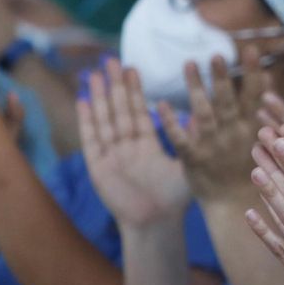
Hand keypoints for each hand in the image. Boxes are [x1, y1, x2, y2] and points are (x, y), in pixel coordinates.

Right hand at [78, 59, 189, 228]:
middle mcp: (126, 147)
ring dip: (99, 97)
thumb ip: (190, 140)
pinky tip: (82, 101)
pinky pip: (91, 139)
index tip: (132, 68)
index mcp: (146, 145)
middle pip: (118, 110)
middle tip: (111, 60)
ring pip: (103, 120)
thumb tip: (201, 114)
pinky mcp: (98, 167)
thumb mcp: (185, 165)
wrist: (156, 223)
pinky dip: (86, 121)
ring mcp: (110, 155)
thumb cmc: (173, 200)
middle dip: (115, 86)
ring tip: (95, 74)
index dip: (134, 91)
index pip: (138, 111)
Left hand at [165, 48, 268, 204]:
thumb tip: (269, 80)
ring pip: (204, 114)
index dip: (252, 73)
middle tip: (216, 55)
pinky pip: (181, 139)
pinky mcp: (193, 159)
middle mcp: (233, 135)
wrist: (234, 204)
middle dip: (222, 78)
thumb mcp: (264, 139)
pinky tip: (162, 104)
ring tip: (189, 64)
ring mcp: (213, 146)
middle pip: (227, 102)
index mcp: (252, 128)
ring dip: (196, 89)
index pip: (254, 96)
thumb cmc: (251, 168)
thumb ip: (264, 110)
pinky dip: (172, 122)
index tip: (249, 49)